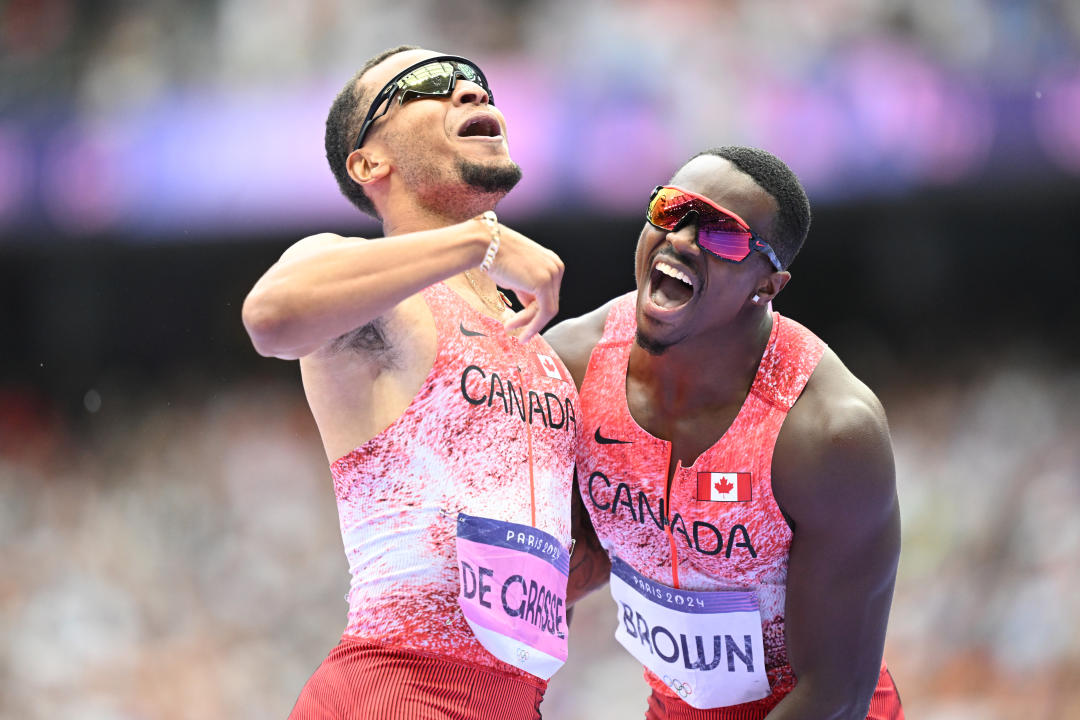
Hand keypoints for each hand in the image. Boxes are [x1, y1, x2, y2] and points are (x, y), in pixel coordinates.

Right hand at [483, 223, 564, 342]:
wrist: (483, 244)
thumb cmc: (493, 257)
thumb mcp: (515, 276)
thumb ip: (525, 290)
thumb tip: (529, 306)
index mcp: (551, 262)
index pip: (548, 293)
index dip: (534, 310)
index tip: (521, 322)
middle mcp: (556, 266)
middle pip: (549, 301)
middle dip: (531, 318)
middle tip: (513, 329)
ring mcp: (552, 273)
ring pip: (546, 309)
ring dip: (528, 323)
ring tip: (509, 328)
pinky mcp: (544, 283)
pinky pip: (543, 312)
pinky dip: (532, 324)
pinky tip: (516, 329)